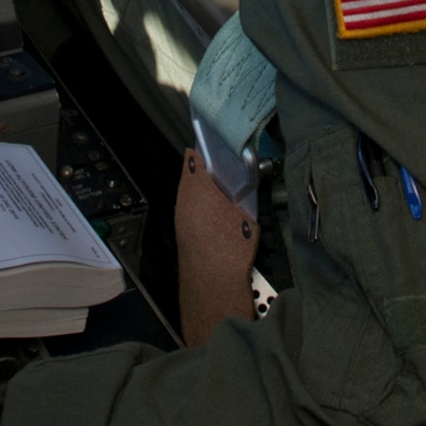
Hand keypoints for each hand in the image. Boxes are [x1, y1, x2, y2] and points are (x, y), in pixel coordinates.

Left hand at [175, 148, 258, 347]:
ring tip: (229, 185)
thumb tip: (244, 174)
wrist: (212, 284)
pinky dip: (204, 200)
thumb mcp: (245, 213)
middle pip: (192, 169)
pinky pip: (192, 203)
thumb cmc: (230, 247)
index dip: (210, 144)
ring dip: (207, 183)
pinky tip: (221, 209)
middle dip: (210, 164)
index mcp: (197, 186)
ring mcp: (180, 213)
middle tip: (231, 163)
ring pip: (191, 187)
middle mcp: (184, 196)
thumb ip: (242, 190)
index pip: (197, 154)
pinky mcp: (182, 228)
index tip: (224, 141)